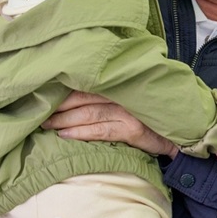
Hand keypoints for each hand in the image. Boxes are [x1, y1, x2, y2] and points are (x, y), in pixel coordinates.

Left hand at [43, 91, 177, 158]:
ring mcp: (128, 111)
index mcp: (121, 82)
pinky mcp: (132, 129)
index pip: (85, 82)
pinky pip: (100, 131)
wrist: (179, 134)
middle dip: (57, 105)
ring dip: (63, 120)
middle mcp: (123, 93)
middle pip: (82, 96)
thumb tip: (75, 90)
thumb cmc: (151, 113)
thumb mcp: (132, 96)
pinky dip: (80, 133)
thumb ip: (110, 90)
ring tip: (45, 125)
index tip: (43, 92)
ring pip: (88, 113)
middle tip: (37, 112)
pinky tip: (64, 135)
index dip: (63, 89)